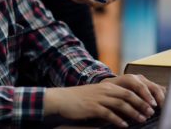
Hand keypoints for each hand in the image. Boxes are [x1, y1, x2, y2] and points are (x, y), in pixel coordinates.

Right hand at [44, 74, 165, 127]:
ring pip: (120, 104)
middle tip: (149, 113)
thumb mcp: (95, 94)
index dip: (140, 98)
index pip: (128, 90)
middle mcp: (104, 90)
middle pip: (127, 96)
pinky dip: (118, 120)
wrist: (62, 99)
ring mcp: (98, 98)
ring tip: (141, 119)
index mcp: (106, 86)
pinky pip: (108, 114)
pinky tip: (124, 125)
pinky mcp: (92, 107)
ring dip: (133, 113)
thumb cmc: (79, 98)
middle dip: (140, 105)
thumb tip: (123, 106)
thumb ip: (108, 97)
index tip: (149, 106)